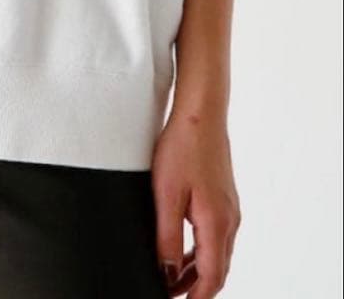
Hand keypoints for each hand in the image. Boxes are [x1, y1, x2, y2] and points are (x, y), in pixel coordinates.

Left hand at [151, 108, 241, 296]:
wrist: (200, 114)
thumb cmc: (182, 148)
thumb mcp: (166, 196)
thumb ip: (166, 238)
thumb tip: (166, 272)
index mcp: (216, 223)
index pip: (212, 277)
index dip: (196, 298)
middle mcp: (229, 220)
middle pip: (217, 270)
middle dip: (195, 288)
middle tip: (169, 294)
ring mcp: (229, 209)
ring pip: (216, 254)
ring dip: (196, 271)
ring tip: (170, 278)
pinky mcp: (223, 199)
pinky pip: (215, 236)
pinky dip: (200, 251)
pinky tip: (182, 250)